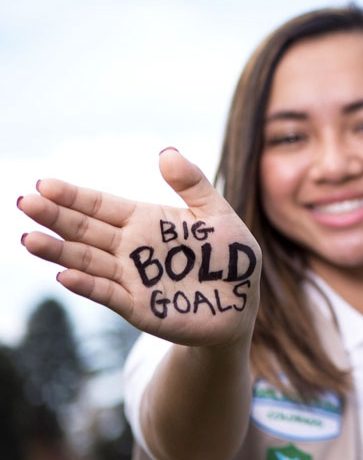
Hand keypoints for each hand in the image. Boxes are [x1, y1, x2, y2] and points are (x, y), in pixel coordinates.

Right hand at [18, 149, 261, 347]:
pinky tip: (65, 276)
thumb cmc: (229, 256)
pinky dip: (89, 286)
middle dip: (56, 217)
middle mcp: (131, 249)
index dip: (74, 196)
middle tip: (26, 204)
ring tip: (30, 238)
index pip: (102, 205)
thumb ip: (193, 184)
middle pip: (86, 230)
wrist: (240, 303)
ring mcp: (132, 279)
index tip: (44, 185)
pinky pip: (110, 295)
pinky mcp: (140, 307)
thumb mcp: (217, 215)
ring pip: (88, 262)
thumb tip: (165, 152)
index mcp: (146, 221)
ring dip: (60, 252)